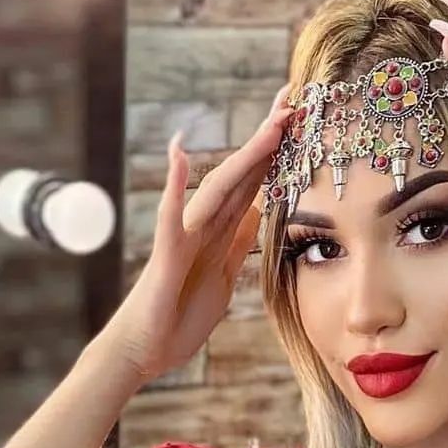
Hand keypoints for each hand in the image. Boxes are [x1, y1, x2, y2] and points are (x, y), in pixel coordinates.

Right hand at [104, 86, 293, 382]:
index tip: (301, 121)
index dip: (278, 154)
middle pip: (241, 175)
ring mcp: (183, 237)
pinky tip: (179, 152)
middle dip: (269, 138)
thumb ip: (237, 245)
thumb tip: (257, 214)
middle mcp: (202, 226)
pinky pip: (170, 217)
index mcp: (220, 234)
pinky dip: (174, 185)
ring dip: (245, 156)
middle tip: (294, 96)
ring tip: (272, 124)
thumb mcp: (223, 279)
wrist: (145, 351)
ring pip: (218, 188)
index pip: (254, 185)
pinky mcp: (166, 255)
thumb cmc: (179, 318)